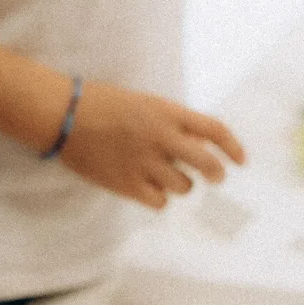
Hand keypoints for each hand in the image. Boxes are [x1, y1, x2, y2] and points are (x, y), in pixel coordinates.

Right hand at [58, 81, 245, 208]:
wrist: (62, 114)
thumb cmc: (101, 104)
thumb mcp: (144, 103)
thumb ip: (173, 122)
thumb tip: (201, 146)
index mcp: (167, 112)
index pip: (215, 130)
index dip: (233, 146)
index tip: (241, 160)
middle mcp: (161, 137)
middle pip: (208, 164)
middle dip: (217, 174)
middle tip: (216, 178)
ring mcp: (144, 162)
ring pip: (184, 186)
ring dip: (181, 184)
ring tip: (164, 175)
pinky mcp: (126, 183)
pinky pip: (160, 201)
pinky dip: (159, 198)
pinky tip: (149, 189)